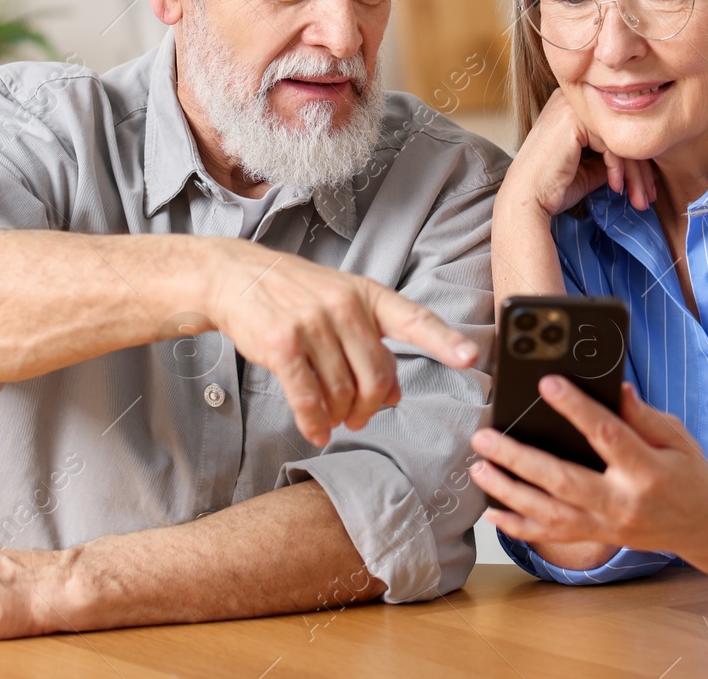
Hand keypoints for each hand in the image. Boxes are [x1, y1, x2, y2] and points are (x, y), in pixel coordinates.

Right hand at [198, 241, 480, 446]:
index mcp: (367, 295)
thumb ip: (372, 344)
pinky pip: (308, 398)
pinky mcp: (283, 345)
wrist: (236, 276)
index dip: (444, 340)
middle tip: (359, 416)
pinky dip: (314, 422)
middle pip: (377, 377)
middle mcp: (344, 307)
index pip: (414, 319)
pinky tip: (316, 430)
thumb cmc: (295, 293)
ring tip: (333, 418)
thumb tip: (394, 394)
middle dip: (371, 408)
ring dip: (340, 416)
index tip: (470, 357)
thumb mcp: (343, 303)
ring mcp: (312, 325)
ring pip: (343, 393)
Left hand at [469, 378, 707, 555]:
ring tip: (478, 468)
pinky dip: (518, 526)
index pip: (607, 435)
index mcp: (647, 470)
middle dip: (519, 458)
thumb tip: (615, 389)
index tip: (548, 383)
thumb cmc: (687, 472)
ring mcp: (606, 524)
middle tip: (486, 437)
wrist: (703, 523)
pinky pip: (551, 535)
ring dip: (508, 491)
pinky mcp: (595, 537)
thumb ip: (643, 415)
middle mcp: (622, 502)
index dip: (576, 408)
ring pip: (549, 512)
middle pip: (563, 480)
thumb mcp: (675, 437)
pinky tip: (492, 511)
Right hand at [503, 90, 656, 218]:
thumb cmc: (552, 188)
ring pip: (621, 139)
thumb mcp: (589, 169)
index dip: (635, 160)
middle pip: (621, 132)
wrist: (526, 200)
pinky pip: (612, 144)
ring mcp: (572, 107)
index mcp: (573, 108)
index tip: (646, 187)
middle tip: (648, 197)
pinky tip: (617, 188)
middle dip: (641, 169)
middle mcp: (572, 100)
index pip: (614, 130)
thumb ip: (610, 158)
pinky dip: (619, 169)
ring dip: (636, 174)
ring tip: (641, 200)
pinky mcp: (574, 120)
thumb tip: (639, 161)